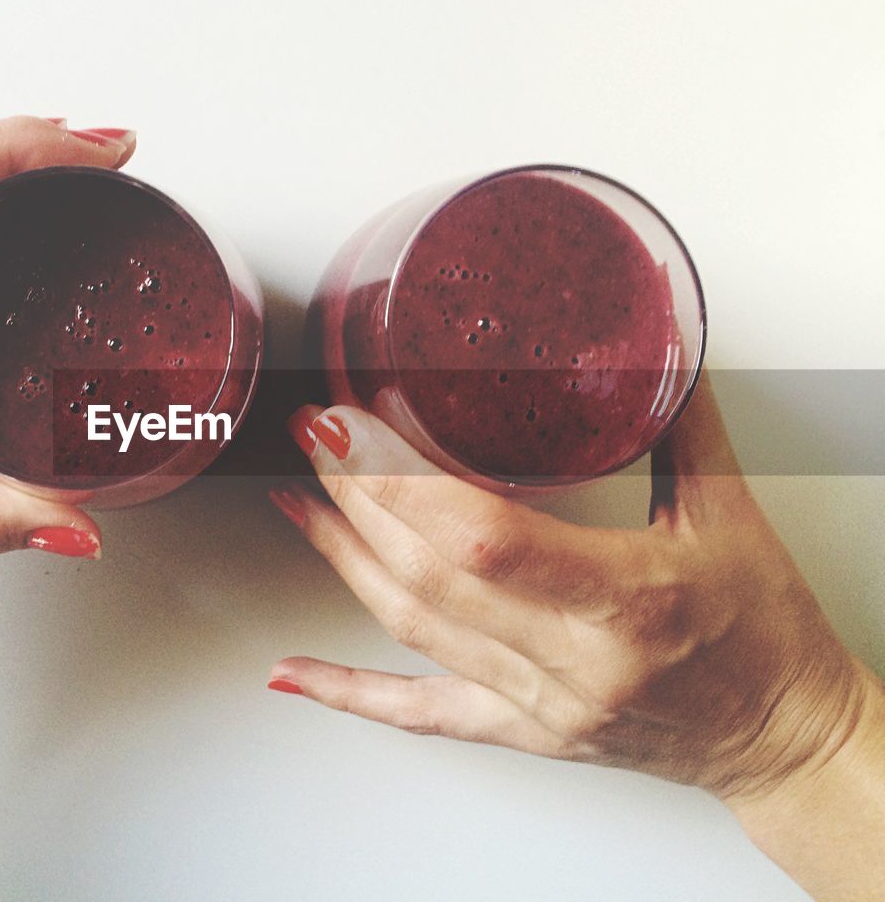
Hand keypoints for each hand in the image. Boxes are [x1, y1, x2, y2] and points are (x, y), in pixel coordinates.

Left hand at [270, 379, 884, 897]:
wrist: (783, 736)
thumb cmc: (764, 629)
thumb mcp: (731, 512)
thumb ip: (676, 420)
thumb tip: (650, 337)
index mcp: (628, 600)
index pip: (486, 538)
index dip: (404, 479)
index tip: (355, 421)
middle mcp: (573, 663)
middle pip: (429, 575)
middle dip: (357, 497)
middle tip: (314, 434)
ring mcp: (539, 704)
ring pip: (412, 629)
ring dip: (343, 558)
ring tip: (297, 499)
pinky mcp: (523, 729)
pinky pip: (421, 713)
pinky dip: (348, 691)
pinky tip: (292, 674)